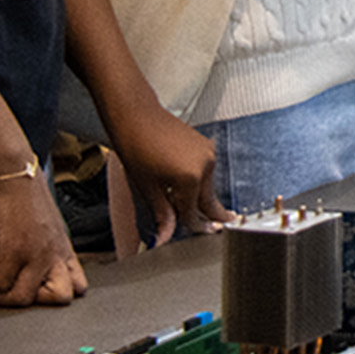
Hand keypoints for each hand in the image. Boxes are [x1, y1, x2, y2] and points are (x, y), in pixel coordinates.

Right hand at [0, 169, 87, 307]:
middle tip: (9, 294)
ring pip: (23, 298)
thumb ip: (46, 248)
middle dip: (32, 304)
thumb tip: (32, 273)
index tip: (31, 294)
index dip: (56, 297)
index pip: (78, 287)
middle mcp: (55, 252)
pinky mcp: (13, 248)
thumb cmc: (24, 196)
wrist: (13, 172)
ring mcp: (36, 252)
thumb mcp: (45, 225)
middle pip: (59, 298)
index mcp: (64, 248)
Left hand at [104, 104, 228, 247]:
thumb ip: (162, 214)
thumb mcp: (147, 187)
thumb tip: (164, 237)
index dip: (191, 226)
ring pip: (207, 186)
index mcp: (190, 178)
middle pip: (208, 200)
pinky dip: (199, 182)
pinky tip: (188, 188)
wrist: (136, 116)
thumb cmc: (136, 147)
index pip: (193, 212)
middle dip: (211, 215)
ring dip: (201, 198)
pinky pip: (205, 171)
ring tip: (195, 211)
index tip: (196, 234)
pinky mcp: (205, 145)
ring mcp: (207, 153)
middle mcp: (204, 165)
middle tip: (218, 227)